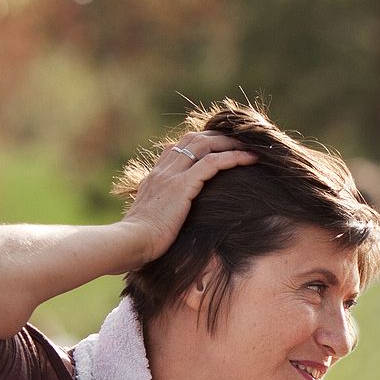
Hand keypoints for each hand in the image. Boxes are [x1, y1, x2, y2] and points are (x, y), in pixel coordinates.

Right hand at [120, 132, 254, 265]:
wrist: (130, 242)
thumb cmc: (139, 241)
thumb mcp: (149, 221)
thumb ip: (160, 214)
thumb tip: (168, 224)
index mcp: (154, 177)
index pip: (177, 148)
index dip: (199, 144)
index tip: (218, 149)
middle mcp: (162, 171)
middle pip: (192, 139)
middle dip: (217, 137)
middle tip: (239, 142)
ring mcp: (172, 175)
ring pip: (204, 145)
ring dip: (229, 143)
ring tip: (250, 147)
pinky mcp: (182, 185)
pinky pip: (212, 163)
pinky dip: (233, 157)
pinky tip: (249, 158)